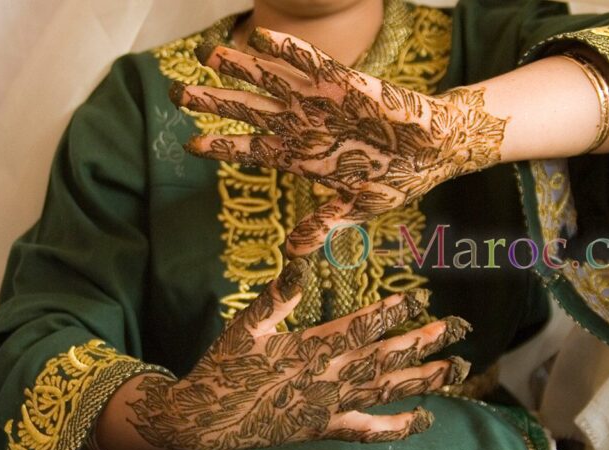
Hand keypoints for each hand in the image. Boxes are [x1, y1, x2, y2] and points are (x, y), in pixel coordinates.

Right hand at [129, 259, 470, 449]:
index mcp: (311, 348)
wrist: (208, 420)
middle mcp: (330, 378)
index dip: (395, 312)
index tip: (423, 298)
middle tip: (460, 326)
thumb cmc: (226, 366)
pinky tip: (426, 420)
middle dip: (426, 341)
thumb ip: (278, 295)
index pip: (363, 327)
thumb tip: (300, 260)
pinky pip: (369, 431)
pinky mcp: (327, 428)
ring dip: (426, 379)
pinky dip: (398, 427)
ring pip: (388, 391)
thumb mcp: (247, 325)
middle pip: (388, 357)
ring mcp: (332, 407)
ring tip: (460, 369)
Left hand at [173, 28, 506, 255]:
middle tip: (178, 92)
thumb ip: (321, 224)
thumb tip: (291, 253)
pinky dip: (288, 50)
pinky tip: (261, 36)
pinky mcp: (345, 82)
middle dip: (214, 101)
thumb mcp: (354, 209)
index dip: (222, 146)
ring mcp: (320, 102)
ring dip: (241, 67)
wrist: (429, 154)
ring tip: (208, 54)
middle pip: (249, 110)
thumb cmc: (392, 180)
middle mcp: (303, 125)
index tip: (191, 145)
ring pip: (271, 81)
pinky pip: (312, 62)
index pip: (252, 149)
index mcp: (300, 156)